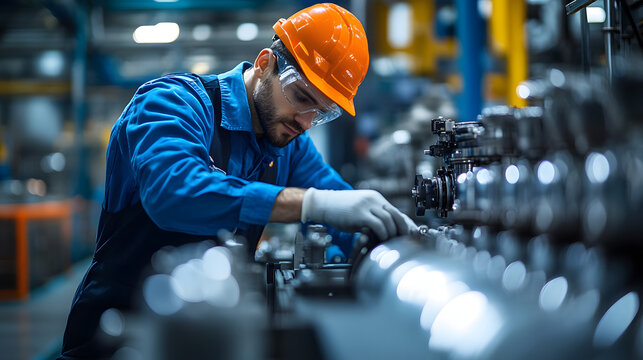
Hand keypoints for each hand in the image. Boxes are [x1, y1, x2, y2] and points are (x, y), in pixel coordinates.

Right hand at [301, 188, 416, 240]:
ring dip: (392, 233)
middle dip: (402, 229)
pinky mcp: (360, 213)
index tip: (410, 235)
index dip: (405, 224)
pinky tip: (380, 239)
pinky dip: (382, 233)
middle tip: (403, 241)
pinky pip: (378, 224)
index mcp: (375, 198)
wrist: (323, 204)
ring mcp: (367, 205)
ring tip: (390, 242)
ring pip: (389, 219)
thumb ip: (372, 217)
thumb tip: (385, 231)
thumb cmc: (339, 210)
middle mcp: (373, 200)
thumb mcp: (359, 211)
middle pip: (396, 214)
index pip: (396, 211)